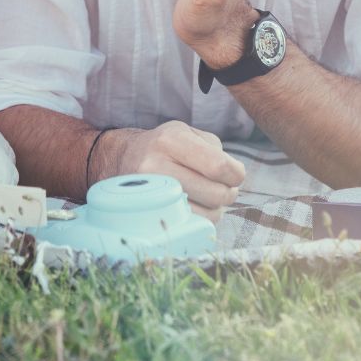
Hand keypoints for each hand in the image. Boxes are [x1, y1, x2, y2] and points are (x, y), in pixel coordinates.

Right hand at [102, 120, 245, 221]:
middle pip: (215, 193)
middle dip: (228, 193)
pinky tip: (197, 207)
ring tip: (209, 198)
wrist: (124, 158)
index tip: (235, 175)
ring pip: (206, 214)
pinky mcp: (149, 214)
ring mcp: (150, 192)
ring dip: (217, 209)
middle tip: (224, 189)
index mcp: (171, 139)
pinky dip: (202, 220)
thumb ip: (216, 150)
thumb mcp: (188, 133)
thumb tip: (234, 177)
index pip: (218, 166)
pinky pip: (191, 227)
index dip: (236, 174)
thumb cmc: (166, 146)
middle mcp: (156, 164)